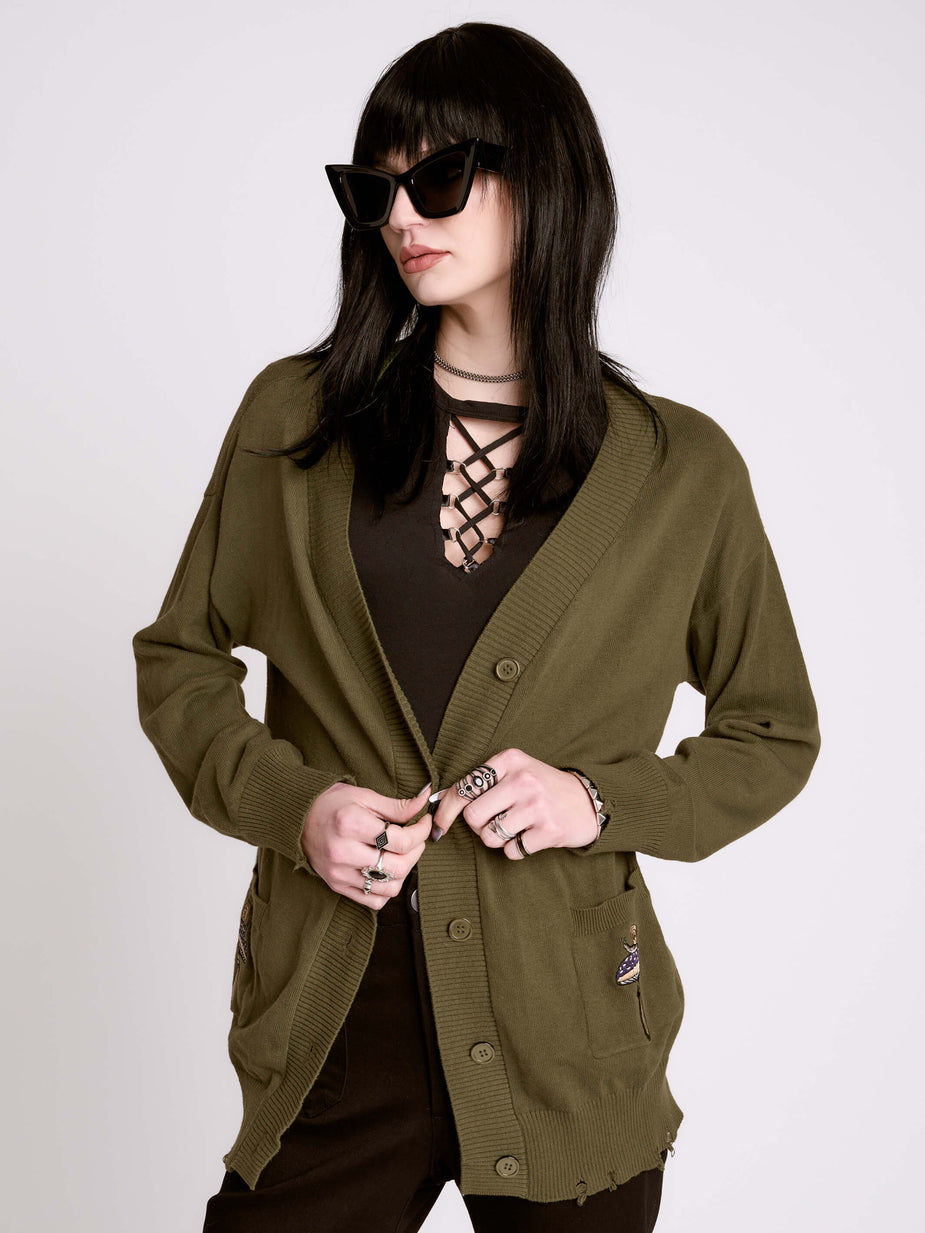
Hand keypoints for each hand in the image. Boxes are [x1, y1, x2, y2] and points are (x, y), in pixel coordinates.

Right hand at [301, 782, 432, 907]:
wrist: (298, 819)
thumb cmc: (333, 804)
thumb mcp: (364, 796)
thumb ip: (397, 806)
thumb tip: (424, 804)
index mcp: (351, 824)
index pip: (401, 840)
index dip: (421, 832)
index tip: (424, 822)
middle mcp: (343, 852)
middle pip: (398, 866)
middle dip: (417, 851)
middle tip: (417, 838)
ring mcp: (339, 873)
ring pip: (389, 888)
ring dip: (405, 872)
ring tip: (403, 854)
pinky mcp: (337, 886)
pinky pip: (373, 901)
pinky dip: (388, 890)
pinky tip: (387, 871)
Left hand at [429, 749, 598, 859]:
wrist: (588, 800)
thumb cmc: (541, 787)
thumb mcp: (515, 771)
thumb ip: (482, 783)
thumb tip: (438, 804)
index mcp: (510, 760)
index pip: (464, 788)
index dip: (445, 811)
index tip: (439, 826)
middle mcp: (523, 779)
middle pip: (473, 817)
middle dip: (478, 827)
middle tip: (492, 823)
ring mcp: (537, 805)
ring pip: (490, 836)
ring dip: (497, 839)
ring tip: (513, 828)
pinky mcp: (549, 830)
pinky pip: (511, 851)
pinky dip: (515, 850)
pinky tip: (529, 837)